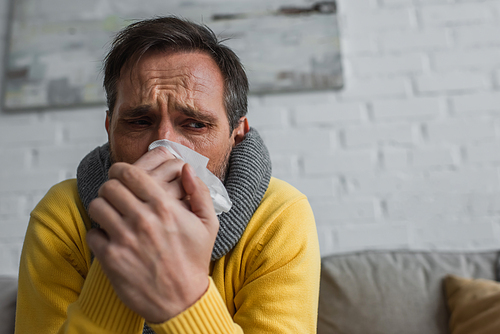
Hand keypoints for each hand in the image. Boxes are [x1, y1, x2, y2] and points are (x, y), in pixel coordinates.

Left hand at [86, 147, 218, 322]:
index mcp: (164, 207)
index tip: (120, 174)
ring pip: (97, 206)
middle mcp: (143, 219)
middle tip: (115, 195)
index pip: (130, 173)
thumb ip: (199, 192)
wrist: (182, 300)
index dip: (121, 169)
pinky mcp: (112, 259)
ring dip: (101, 207)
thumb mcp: (208, 224)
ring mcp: (125, 239)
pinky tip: (110, 239)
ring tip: (110, 214)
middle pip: (110, 187)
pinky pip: (92, 234)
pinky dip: (98, 235)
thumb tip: (187, 169)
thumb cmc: (194, 261)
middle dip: (110, 187)